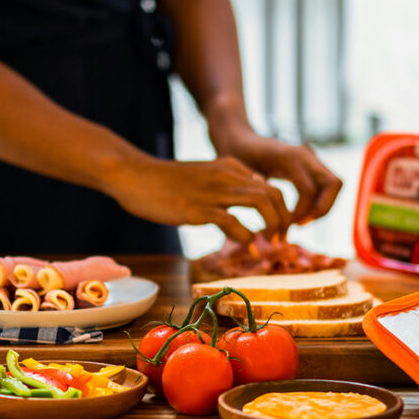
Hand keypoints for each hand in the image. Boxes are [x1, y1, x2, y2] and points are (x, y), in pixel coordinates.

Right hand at [106, 156, 291, 242]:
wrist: (133, 174)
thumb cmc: (164, 180)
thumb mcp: (203, 176)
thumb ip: (226, 186)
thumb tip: (245, 207)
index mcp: (230, 167)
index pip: (270, 185)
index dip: (281, 211)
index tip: (278, 231)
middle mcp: (228, 175)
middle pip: (274, 193)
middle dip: (284, 220)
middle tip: (281, 241)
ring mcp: (214, 191)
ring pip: (262, 202)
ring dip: (273, 227)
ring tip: (270, 246)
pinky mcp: (199, 209)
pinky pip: (234, 223)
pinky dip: (247, 239)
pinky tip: (249, 250)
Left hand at [210, 123, 341, 223]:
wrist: (236, 137)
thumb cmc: (233, 156)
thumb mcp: (240, 173)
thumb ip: (256, 190)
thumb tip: (270, 217)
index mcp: (289, 156)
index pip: (308, 190)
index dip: (299, 212)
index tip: (284, 225)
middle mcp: (305, 154)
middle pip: (334, 184)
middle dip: (322, 209)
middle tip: (300, 224)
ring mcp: (310, 157)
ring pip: (333, 185)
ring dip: (321, 207)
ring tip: (298, 222)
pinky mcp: (309, 164)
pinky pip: (324, 185)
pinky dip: (316, 202)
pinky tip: (296, 215)